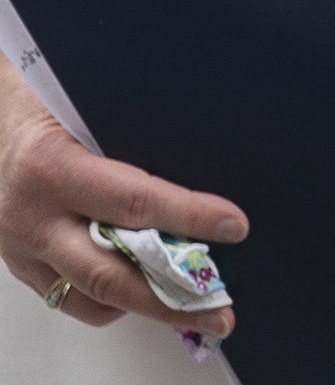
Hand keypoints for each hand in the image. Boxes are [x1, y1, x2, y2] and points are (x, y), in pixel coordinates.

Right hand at [0, 62, 243, 341]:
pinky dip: (111, 300)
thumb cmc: (38, 104)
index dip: (189, 216)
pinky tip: (143, 289)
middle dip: (171, 297)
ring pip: (88, 295)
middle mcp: (32, 216)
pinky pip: (67, 297)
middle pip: (109, 272)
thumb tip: (199, 157)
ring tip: (192, 307)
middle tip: (220, 310)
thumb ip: (130, 135)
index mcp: (52, 167)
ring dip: (145, 306)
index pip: (134, 200)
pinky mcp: (19, 263)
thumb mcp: (83, 109)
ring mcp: (21, 247)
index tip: (234, 225)